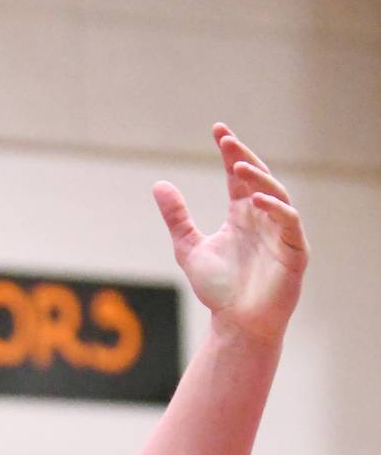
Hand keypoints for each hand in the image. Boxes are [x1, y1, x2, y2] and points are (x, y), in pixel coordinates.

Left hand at [152, 123, 308, 343]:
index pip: (239, 175)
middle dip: (244, 157)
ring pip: (277, 195)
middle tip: (226, 141)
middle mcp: (264, 217)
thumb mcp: (189, 247)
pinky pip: (290, 223)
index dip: (230, 152)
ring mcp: (281, 232)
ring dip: (259, 179)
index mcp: (242, 213)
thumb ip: (177, 217)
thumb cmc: (218, 288)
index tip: (218, 130)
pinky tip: (256, 200)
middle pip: (259, 178)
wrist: (236, 324)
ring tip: (237, 167)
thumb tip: (159, 184)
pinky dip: (276, 209)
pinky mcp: (295, 251)